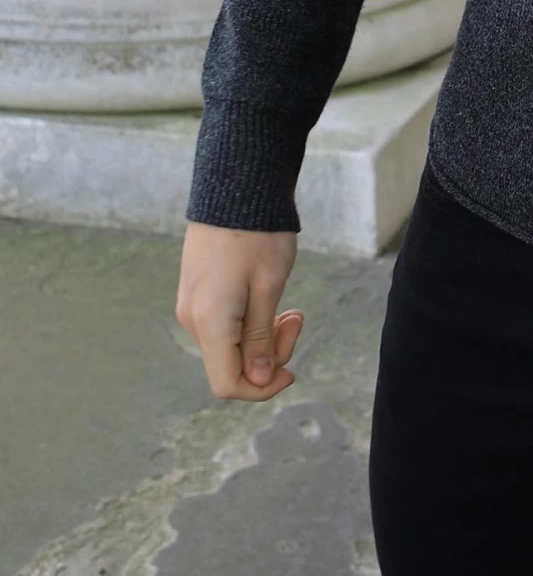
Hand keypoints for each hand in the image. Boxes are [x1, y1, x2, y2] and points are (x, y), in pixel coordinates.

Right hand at [176, 221, 303, 400]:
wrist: (236, 186)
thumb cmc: (257, 234)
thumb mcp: (269, 287)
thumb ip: (261, 338)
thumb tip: (258, 380)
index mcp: (210, 323)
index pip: (228, 385)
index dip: (261, 389)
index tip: (293, 370)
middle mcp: (193, 320)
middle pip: (231, 365)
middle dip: (269, 355)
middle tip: (297, 318)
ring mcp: (193, 305)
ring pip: (230, 345)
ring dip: (263, 336)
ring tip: (290, 309)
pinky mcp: (198, 292)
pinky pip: (225, 325)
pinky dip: (251, 322)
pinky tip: (270, 299)